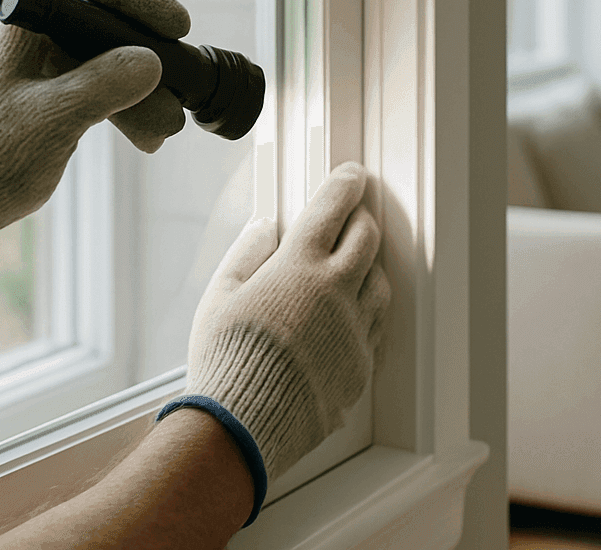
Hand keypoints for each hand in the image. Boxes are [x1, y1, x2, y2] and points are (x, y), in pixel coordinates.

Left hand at [0, 0, 191, 271]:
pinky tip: (150, 140)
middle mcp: (41, 34)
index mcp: (25, 23)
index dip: (138, 0)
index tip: (176, 25)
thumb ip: (100, 86)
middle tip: (182, 89)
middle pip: (112, 28)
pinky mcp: (63, 94)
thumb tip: (152, 63)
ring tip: (166, 129)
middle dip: (151, 60)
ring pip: (116, 64)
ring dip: (146, 95)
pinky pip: (109, 90)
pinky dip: (132, 111)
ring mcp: (53, 64)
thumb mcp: (50, 119)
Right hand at [180, 162, 390, 481]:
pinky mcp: (360, 365)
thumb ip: (247, 253)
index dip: (345, 185)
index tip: (352, 175)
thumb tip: (269, 226)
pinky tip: (351, 312)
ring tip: (352, 265)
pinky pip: (377, 326)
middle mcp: (335, 292)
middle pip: (367, 239)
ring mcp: (353, 330)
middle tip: (352, 214)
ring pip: (380, 282)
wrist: (242, 425)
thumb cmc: (224, 359)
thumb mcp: (219, 296)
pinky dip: (369, 309)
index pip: (333, 209)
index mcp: (299, 267)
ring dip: (369, 266)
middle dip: (361, 219)